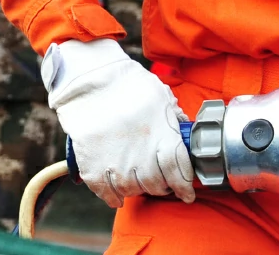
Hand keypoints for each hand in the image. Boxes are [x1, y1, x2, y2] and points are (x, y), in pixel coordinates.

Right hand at [42, 39, 193, 207]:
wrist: (90, 81)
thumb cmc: (129, 85)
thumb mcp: (161, 97)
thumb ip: (174, 118)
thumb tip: (184, 133)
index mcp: (162, 134)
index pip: (178, 170)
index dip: (185, 186)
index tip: (188, 194)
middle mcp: (140, 152)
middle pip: (156, 184)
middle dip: (163, 188)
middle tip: (164, 185)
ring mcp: (115, 161)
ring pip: (132, 190)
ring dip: (139, 190)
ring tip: (142, 185)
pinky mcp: (92, 165)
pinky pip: (105, 191)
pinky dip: (113, 197)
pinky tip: (118, 197)